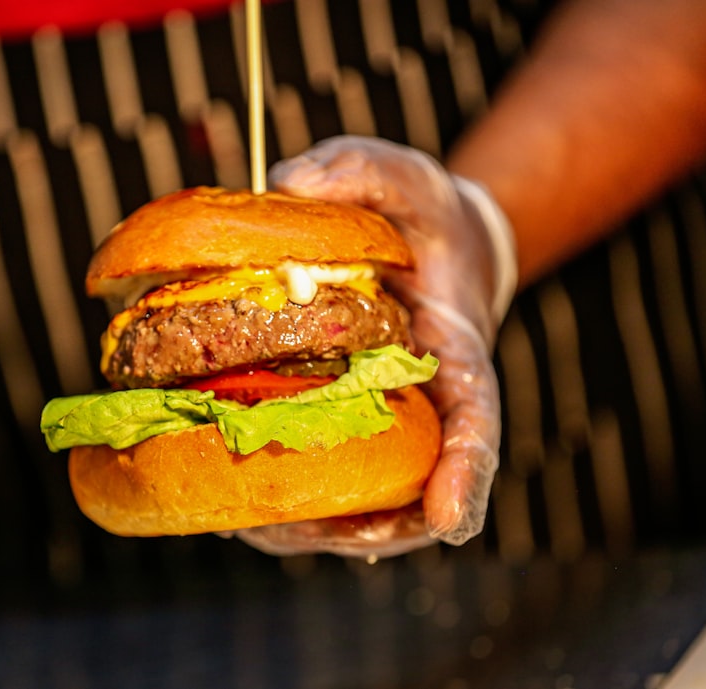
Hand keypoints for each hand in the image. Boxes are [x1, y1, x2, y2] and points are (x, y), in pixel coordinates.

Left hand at [232, 135, 516, 558]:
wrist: (425, 249)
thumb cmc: (416, 217)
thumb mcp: (398, 174)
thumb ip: (355, 167)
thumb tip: (285, 183)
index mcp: (458, 359)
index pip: (478, 425)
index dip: (467, 475)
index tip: (451, 517)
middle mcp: (428, 410)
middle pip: (415, 494)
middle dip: (364, 529)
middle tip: (289, 530)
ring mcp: (391, 430)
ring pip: (365, 507)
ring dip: (309, 528)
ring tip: (241, 525)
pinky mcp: (350, 432)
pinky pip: (325, 484)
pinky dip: (285, 502)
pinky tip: (227, 500)